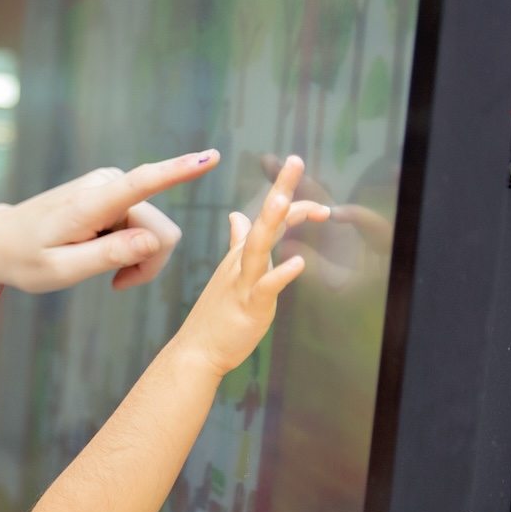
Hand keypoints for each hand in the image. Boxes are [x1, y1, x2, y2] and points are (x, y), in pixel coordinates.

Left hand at [0, 152, 221, 296]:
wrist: (0, 242)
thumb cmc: (24, 260)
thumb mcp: (61, 270)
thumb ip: (108, 256)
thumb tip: (155, 242)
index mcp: (90, 204)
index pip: (142, 183)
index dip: (180, 171)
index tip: (211, 156)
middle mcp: (105, 184)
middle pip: (160, 229)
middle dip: (150, 261)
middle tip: (118, 284)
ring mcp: (109, 184)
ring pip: (155, 229)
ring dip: (138, 256)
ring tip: (106, 272)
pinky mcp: (113, 191)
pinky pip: (143, 223)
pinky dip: (131, 246)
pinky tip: (104, 256)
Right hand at [172, 155, 327, 377]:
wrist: (195, 351)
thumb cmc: (216, 315)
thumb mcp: (230, 272)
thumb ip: (237, 241)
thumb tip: (238, 215)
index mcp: (242, 255)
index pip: (269, 219)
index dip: (291, 202)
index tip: (315, 195)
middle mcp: (241, 263)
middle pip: (264, 221)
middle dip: (281, 190)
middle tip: (295, 161)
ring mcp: (243, 283)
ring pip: (258, 248)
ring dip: (271, 222)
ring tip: (285, 200)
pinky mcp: (248, 307)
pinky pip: (265, 288)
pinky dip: (281, 274)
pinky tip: (299, 263)